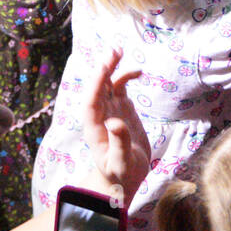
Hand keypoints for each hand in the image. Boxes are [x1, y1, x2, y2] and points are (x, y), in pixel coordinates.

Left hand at [81, 48, 149, 205]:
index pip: (92, 102)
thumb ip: (118, 143)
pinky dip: (126, 79)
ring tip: (119, 52)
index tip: (104, 68)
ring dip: (112, 69)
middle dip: (103, 70)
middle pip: (99, 89)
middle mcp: (100, 117)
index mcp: (95, 129)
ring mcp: (111, 112)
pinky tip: (138, 72)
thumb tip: (115, 122)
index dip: (97, 85)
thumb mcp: (120, 162)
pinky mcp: (122, 112)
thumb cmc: (120, 174)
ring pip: (109, 86)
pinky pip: (121, 91)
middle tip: (113, 51)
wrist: (123, 179)